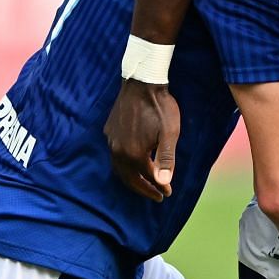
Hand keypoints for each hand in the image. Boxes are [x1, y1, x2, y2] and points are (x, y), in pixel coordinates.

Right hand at [104, 80, 180, 199]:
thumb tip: (163, 182)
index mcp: (134, 153)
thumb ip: (166, 159)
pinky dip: (125, 166)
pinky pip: (115, 156)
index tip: (168, 193)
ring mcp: (112, 141)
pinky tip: (133, 163)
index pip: (147, 177)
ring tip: (145, 184)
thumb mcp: (169, 134)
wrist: (142, 82)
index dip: (158, 187)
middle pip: (129, 178)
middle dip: (143, 189)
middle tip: (157, 196)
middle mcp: (118, 150)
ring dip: (132, 179)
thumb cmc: (160, 107)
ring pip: (120, 168)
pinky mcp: (109, 131)